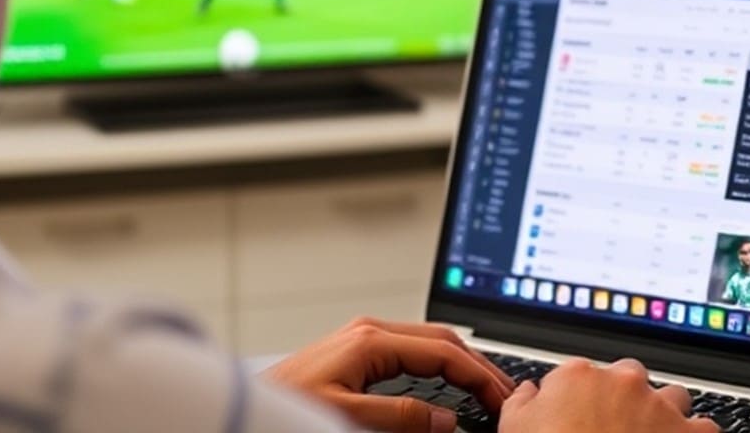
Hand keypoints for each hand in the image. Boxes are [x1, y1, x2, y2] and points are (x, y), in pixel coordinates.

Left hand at [265, 317, 515, 432]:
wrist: (246, 404)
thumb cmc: (284, 405)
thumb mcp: (345, 415)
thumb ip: (398, 416)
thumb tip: (444, 419)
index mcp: (371, 340)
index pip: (443, 351)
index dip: (478, 376)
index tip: (500, 400)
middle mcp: (369, 331)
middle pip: (442, 339)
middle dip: (478, 366)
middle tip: (504, 395)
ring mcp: (362, 337)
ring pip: (428, 341)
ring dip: (460, 363)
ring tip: (484, 388)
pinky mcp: (356, 349)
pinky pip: (410, 349)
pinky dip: (438, 363)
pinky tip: (446, 381)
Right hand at [499, 359, 719, 432]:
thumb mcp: (513, 430)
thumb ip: (521, 403)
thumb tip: (527, 393)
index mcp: (577, 377)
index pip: (578, 374)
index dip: (577, 398)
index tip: (575, 418)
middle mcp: (622, 383)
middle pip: (629, 377)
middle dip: (625, 398)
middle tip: (614, 429)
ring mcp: (660, 407)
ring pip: (672, 397)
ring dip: (664, 413)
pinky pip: (703, 427)